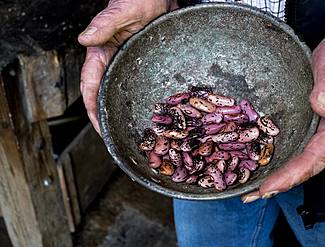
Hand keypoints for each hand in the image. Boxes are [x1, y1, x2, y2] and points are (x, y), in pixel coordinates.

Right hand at [79, 0, 178, 132]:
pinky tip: (145, 114)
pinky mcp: (139, 66)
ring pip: (117, 94)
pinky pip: (134, 87)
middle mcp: (110, 62)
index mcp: (100, 52)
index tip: (100, 127)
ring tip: (129, 133)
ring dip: (120, 113)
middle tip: (116, 138)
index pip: (90, 86)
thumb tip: (85, 39)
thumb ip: (105, 23)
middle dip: (106, 118)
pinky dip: (135, 102)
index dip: (93, 109)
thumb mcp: (123, 11)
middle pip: (103, 95)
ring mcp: (124, 66)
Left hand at [241, 24, 324, 202]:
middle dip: (279, 183)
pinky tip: (258, 161)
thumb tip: (322, 107)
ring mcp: (316, 128)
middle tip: (251, 196)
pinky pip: (292, 144)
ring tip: (250, 189)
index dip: (293, 174)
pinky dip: (276, 157)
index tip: (270, 187)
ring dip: (275, 175)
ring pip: (297, 157)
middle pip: (304, 165)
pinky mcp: (306, 121)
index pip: (316, 157)